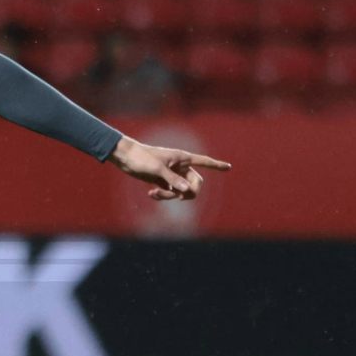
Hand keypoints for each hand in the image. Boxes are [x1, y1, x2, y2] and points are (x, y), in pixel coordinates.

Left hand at [109, 136, 230, 200]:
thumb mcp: (157, 170)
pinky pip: (171, 192)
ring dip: (171, 196)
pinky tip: (151, 194)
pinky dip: (163, 196)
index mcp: (182, 158)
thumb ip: (172, 180)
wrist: (125, 158)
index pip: (204, 161)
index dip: (217, 165)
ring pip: (182, 190)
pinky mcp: (163, 181)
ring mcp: (172, 174)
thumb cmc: (141, 158)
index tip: (229, 167)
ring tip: (154, 194)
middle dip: (189, 193)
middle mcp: (180, 166)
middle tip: (180, 197)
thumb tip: (186, 191)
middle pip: (195, 183)